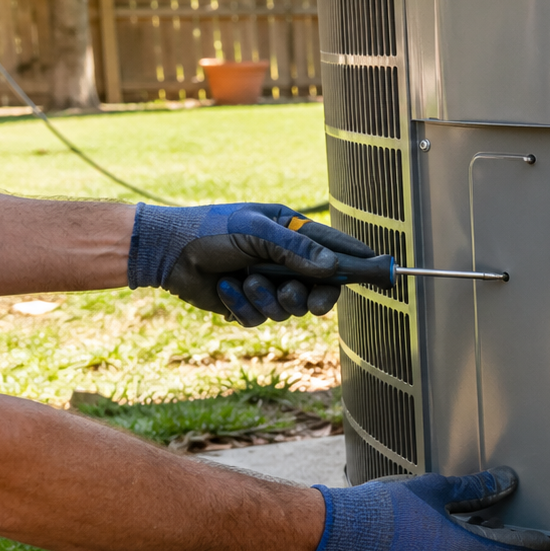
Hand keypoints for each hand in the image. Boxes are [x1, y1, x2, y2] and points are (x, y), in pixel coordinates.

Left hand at [126, 202, 374, 325]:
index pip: (337, 249)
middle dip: (313, 297)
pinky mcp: (247, 304)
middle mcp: (284, 260)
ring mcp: (267, 283)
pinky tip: (224, 289)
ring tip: (245, 281)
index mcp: (292, 233)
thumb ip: (296, 250)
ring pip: (291, 309)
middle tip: (307, 299)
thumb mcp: (255, 232)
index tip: (385, 271)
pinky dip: (242, 307)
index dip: (361, 262)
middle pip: (322, 289)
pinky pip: (259, 320)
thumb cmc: (209, 230)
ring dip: (268, 299)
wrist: (164, 252)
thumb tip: (333, 270)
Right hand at [296, 468, 549, 550]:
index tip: (543, 544)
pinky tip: (424, 549)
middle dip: (495, 550)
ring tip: (456, 535)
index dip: (529, 545)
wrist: (339, 535)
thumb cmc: (386, 510)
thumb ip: (474, 489)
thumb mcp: (435, 489)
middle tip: (496, 531)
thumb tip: (503, 482)